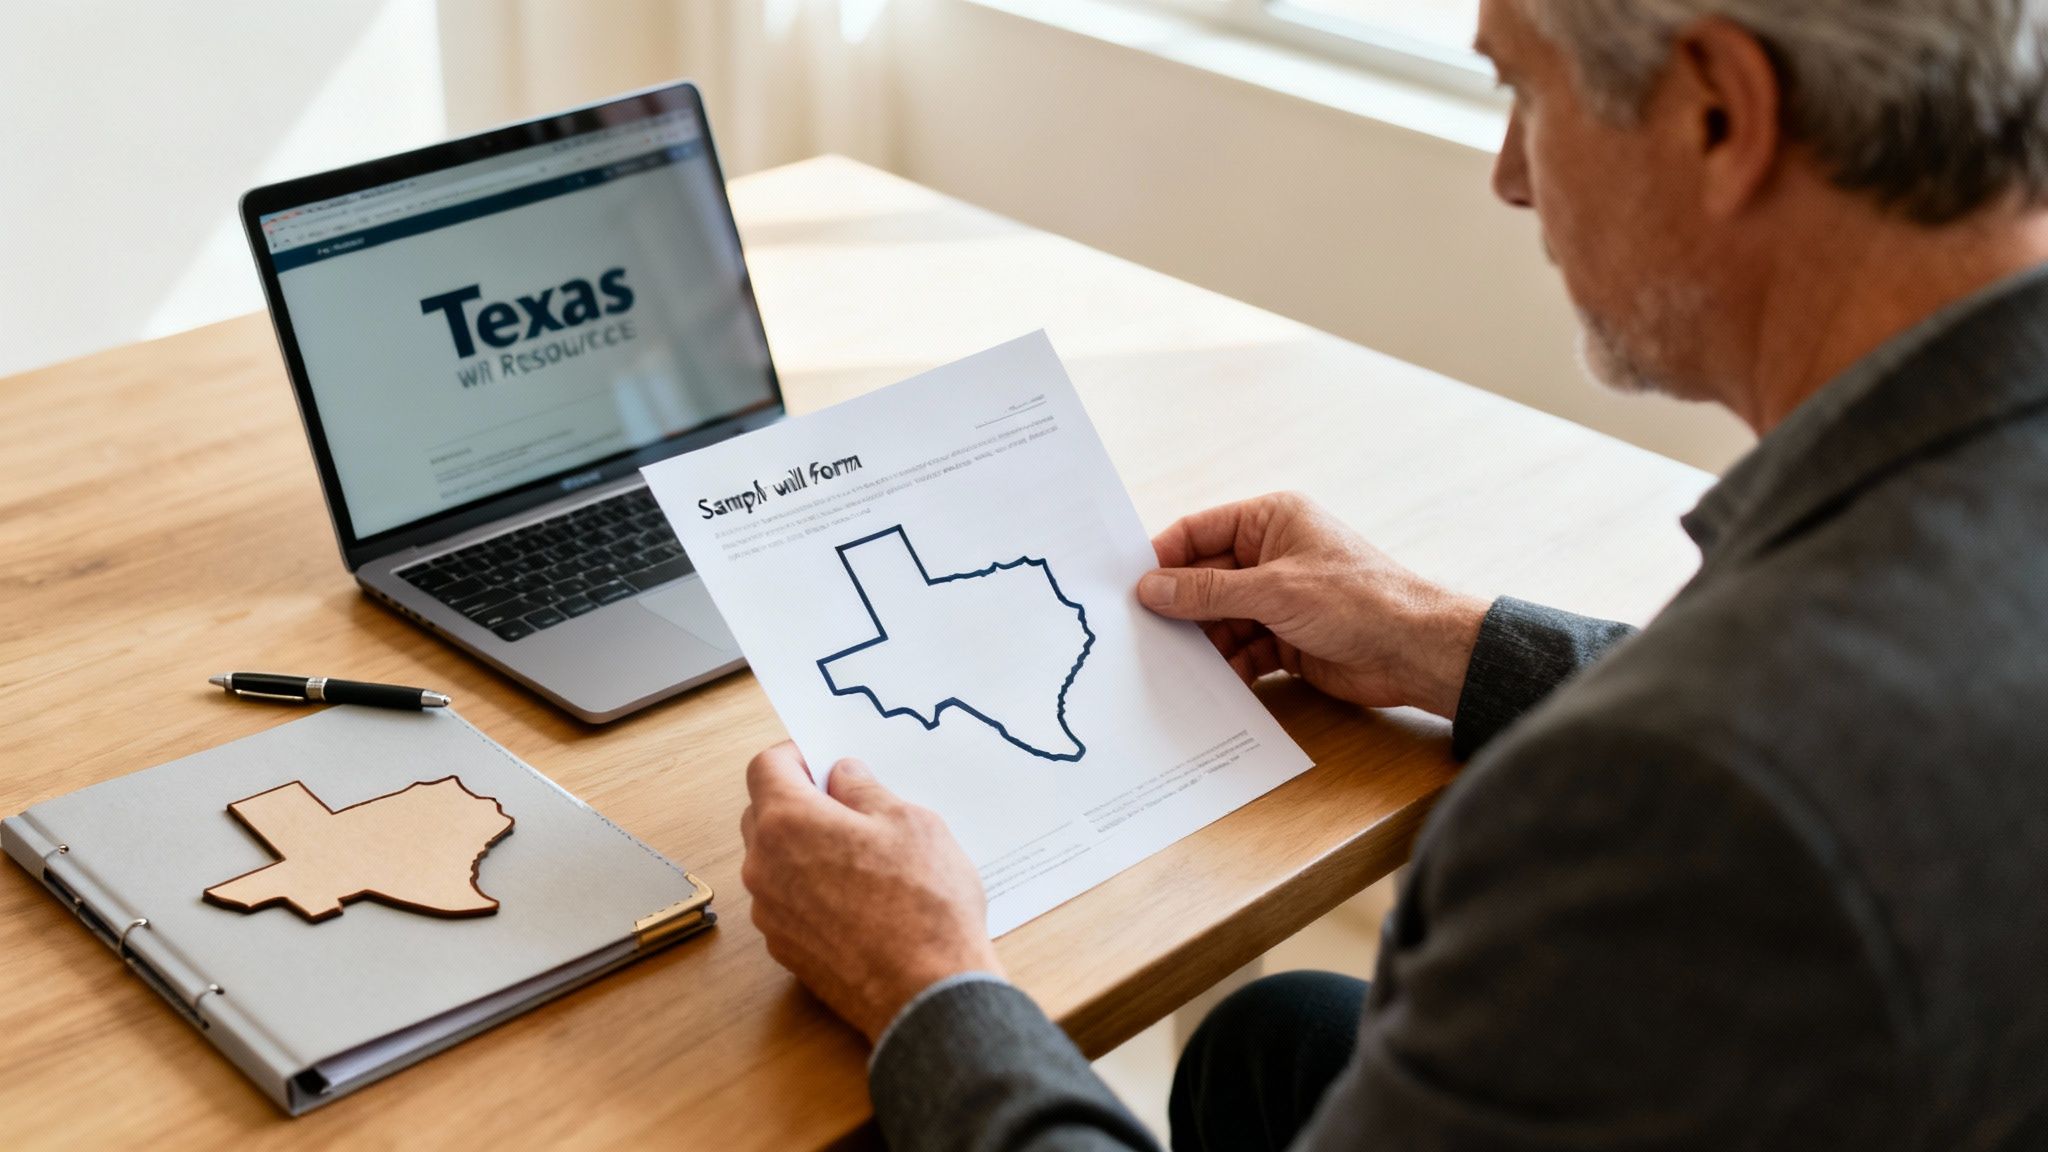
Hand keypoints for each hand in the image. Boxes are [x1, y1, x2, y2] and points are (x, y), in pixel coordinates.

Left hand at [740, 742, 1001, 1043]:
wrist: (927, 994)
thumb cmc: (923, 906)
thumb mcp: (909, 822)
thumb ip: (865, 791)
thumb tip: (843, 777)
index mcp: (787, 823)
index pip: (766, 767)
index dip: (796, 755)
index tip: (822, 760)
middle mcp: (764, 868)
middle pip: (763, 814)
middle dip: (800, 801)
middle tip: (850, 805)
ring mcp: (771, 914)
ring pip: (775, 862)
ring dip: (805, 849)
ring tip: (864, 857)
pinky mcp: (786, 951)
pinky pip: (788, 902)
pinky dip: (812, 890)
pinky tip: (860, 899)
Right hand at [1139, 492, 1489, 717]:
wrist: (1415, 652)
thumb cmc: (1358, 600)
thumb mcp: (1273, 590)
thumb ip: (1208, 591)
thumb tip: (1151, 588)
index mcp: (1271, 520)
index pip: (1199, 532)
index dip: (1163, 559)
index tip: (1128, 587)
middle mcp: (1272, 554)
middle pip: (1205, 579)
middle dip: (1180, 608)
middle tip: (1141, 634)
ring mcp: (1279, 599)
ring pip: (1221, 619)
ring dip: (1202, 642)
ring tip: (1173, 665)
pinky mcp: (1287, 638)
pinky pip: (1242, 649)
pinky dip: (1228, 666)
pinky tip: (1211, 684)